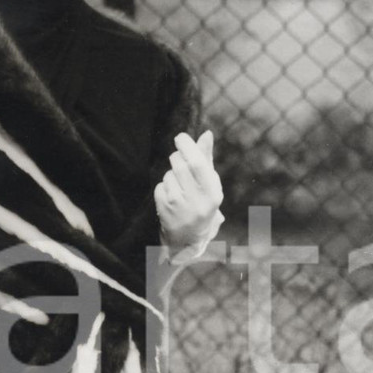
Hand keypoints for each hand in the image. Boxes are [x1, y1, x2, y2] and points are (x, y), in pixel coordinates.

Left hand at [154, 129, 224, 258]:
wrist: (188, 238)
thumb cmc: (201, 203)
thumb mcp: (209, 184)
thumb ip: (206, 158)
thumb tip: (206, 134)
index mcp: (212, 193)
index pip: (197, 164)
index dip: (187, 147)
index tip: (180, 137)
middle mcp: (197, 201)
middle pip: (181, 166)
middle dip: (177, 157)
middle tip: (177, 158)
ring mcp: (179, 207)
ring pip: (169, 176)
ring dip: (171, 174)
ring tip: (178, 186)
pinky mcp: (164, 210)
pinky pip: (160, 186)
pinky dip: (164, 186)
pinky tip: (171, 197)